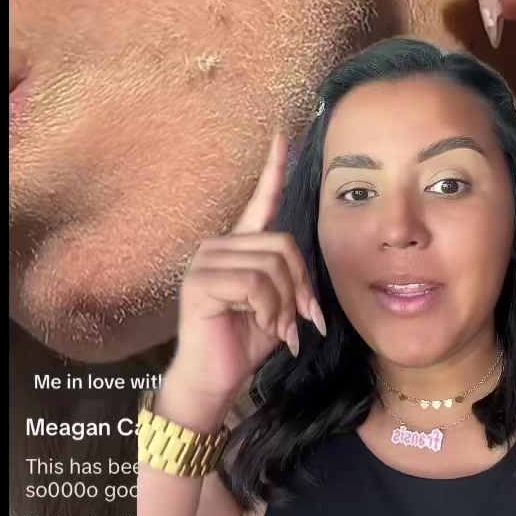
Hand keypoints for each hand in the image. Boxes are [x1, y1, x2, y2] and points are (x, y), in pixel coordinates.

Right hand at [165, 133, 325, 420]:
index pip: (260, 202)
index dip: (273, 169)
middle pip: (283, 245)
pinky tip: (261, 326)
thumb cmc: (244, 342)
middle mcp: (219, 245)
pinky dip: (269, 309)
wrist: (215, 380)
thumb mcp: (279, 308)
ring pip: (272, 266)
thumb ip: (293, 287)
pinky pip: (255, 283)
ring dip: (285, 304)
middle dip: (300, 287)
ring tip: (278, 327)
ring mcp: (206, 261)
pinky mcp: (200, 281)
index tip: (284, 135)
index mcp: (239, 246)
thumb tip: (314, 301)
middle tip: (300, 321)